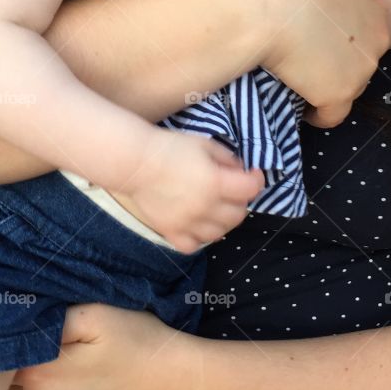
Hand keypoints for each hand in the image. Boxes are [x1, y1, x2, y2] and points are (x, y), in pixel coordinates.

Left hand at [7, 303, 194, 389]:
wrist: (177, 386)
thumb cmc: (139, 343)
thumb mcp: (96, 313)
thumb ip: (50, 319)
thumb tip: (19, 323)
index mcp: (39, 372)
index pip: (4, 357)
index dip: (17, 342)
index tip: (38, 333)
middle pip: (10, 384)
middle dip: (23, 368)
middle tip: (56, 353)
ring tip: (66, 374)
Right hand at [117, 131, 263, 252]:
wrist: (134, 162)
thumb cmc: (170, 148)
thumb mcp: (204, 144)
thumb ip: (227, 159)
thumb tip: (240, 172)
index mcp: (215, 182)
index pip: (250, 189)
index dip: (256, 180)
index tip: (252, 174)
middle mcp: (205, 207)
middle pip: (238, 215)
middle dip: (240, 202)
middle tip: (232, 191)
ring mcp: (188, 223)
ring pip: (219, 233)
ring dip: (223, 221)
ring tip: (215, 208)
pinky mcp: (171, 232)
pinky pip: (194, 245)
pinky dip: (200, 237)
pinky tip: (197, 224)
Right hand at [259, 0, 389, 129]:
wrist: (267, 7)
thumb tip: (325, 7)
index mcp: (374, 6)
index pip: (366, 34)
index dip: (343, 41)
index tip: (319, 43)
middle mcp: (378, 38)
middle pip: (362, 62)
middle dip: (339, 64)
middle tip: (308, 62)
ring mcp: (362, 68)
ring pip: (349, 88)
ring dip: (328, 87)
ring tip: (301, 83)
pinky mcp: (341, 93)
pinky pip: (333, 116)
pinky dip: (317, 114)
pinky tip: (301, 108)